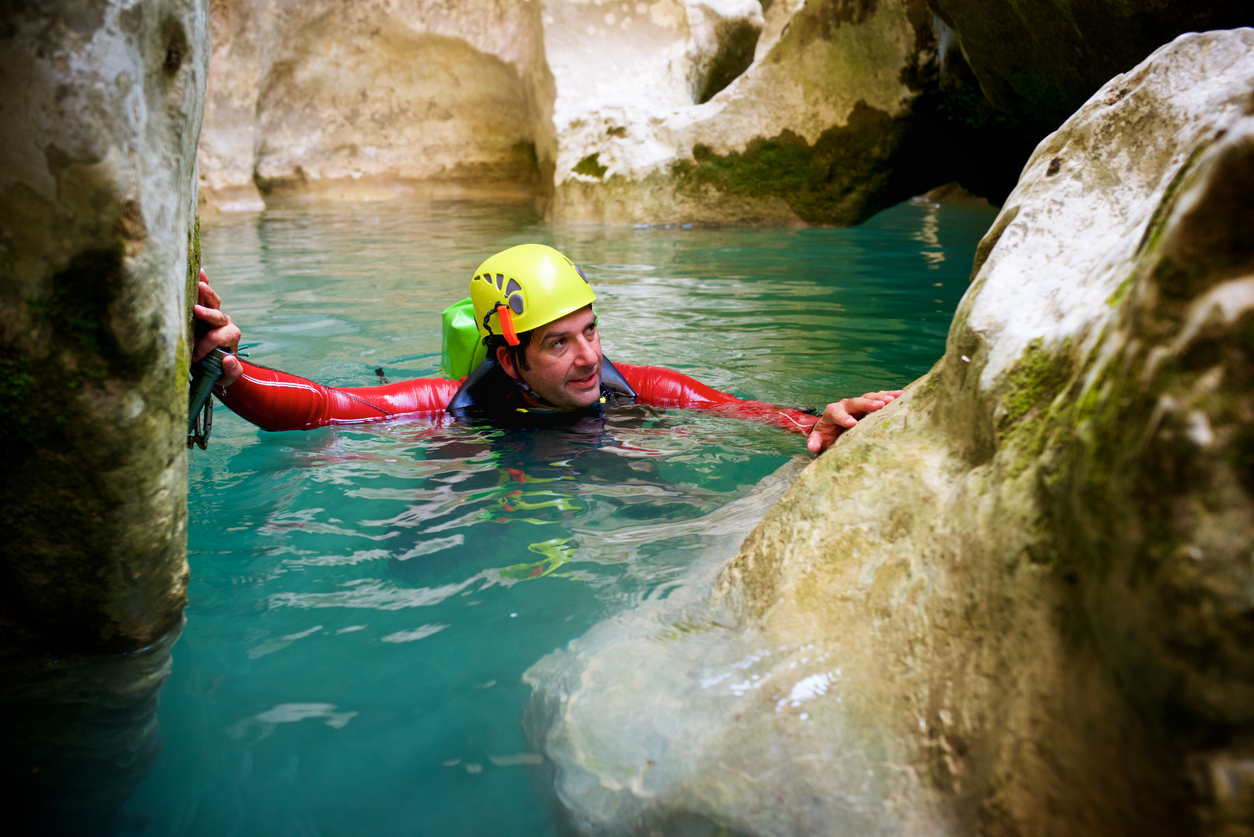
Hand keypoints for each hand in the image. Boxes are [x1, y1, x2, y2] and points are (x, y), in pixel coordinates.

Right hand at [192, 269, 242, 385]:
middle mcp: (225, 323)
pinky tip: (199, 272)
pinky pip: (203, 295)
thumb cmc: (218, 370)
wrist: (213, 364)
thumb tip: (230, 359)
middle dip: (208, 315)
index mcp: (231, 338)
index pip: (219, 337)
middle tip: (197, 311)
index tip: (196, 356)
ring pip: (213, 302)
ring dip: (206, 293)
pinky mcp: (204, 309)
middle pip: (219, 316)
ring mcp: (215, 314)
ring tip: (199, 283)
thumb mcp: (227, 377)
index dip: (207, 345)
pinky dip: (202, 283)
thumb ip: (231, 371)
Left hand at [806, 390, 902, 454]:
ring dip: (881, 397)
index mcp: (832, 413)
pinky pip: (878, 397)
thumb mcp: (818, 440)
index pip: (836, 413)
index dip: (843, 417)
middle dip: (867, 403)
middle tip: (880, 405)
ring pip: (868, 397)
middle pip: (855, 402)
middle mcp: (845, 405)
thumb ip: (815, 442)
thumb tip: (812, 447)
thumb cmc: (826, 436)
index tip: (852, 423)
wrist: (832, 430)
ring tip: (893, 399)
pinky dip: (889, 395)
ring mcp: (857, 404)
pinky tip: (900, 395)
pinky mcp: (868, 404)